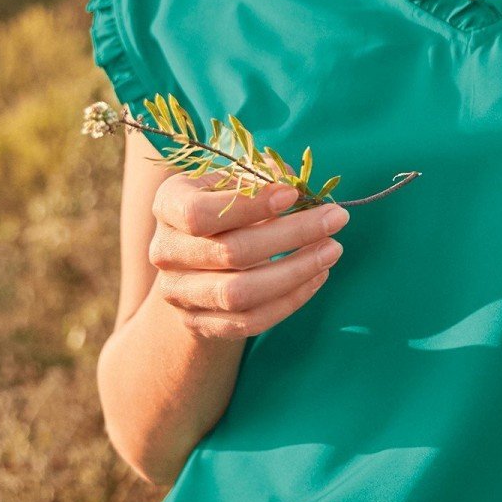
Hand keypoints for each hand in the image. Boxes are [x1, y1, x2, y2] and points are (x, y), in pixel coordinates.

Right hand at [150, 174, 349, 338]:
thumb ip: (259, 177)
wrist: (192, 265)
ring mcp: (180, 293)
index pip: (200, 213)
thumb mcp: (232, 182)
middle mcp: (165, 252)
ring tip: (332, 249)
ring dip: (296, 271)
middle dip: (292, 234)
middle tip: (336, 218)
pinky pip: (251, 321)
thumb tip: (293, 181)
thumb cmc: (221, 210)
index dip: (249, 205)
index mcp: (168, 206)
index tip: (294, 194)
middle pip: (230, 252)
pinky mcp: (201, 324)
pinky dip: (291, 300)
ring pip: (241, 293)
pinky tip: (318, 276)